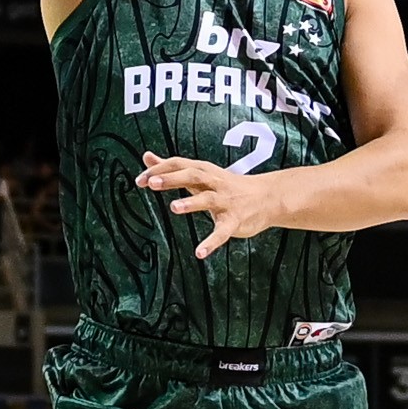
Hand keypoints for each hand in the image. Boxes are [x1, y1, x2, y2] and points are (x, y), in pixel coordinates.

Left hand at [136, 152, 284, 259]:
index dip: (159, 171)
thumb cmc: (228, 186)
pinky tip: (199, 252)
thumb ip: (172, 168)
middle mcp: (215, 183)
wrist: (267, 197)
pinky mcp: (235, 221)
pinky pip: (222, 232)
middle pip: (193, 176)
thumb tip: (147, 156)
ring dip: (191, 202)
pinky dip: (211, 242)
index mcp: (204, 171)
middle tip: (152, 183)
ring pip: (208, 199)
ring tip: (174, 208)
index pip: (179, 165)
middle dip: (173, 179)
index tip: (139, 180)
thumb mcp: (201, 174)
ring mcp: (226, 202)